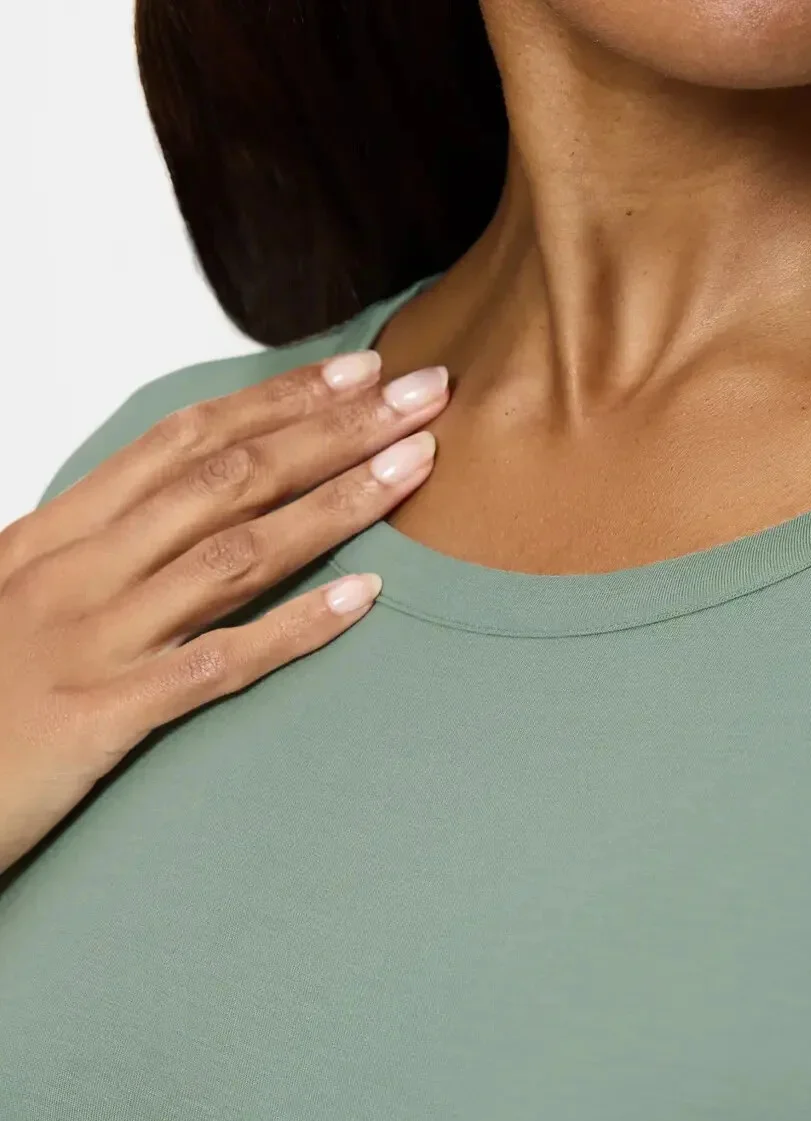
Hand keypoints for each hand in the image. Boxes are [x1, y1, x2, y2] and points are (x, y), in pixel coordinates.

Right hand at [0, 350, 449, 875]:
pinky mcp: (100, 714)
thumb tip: (174, 517)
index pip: (183, 442)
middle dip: (332, 428)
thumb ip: (94, 556)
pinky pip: (214, 663)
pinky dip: (292, 630)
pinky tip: (365, 602)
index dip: (278, 400)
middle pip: (224, 478)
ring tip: (415, 468)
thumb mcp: (20, 601)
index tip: (358, 370)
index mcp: (57, 534)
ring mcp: (91, 638)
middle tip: (425, 394)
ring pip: (232, 552)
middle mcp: (77, 569)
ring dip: (334, 504)